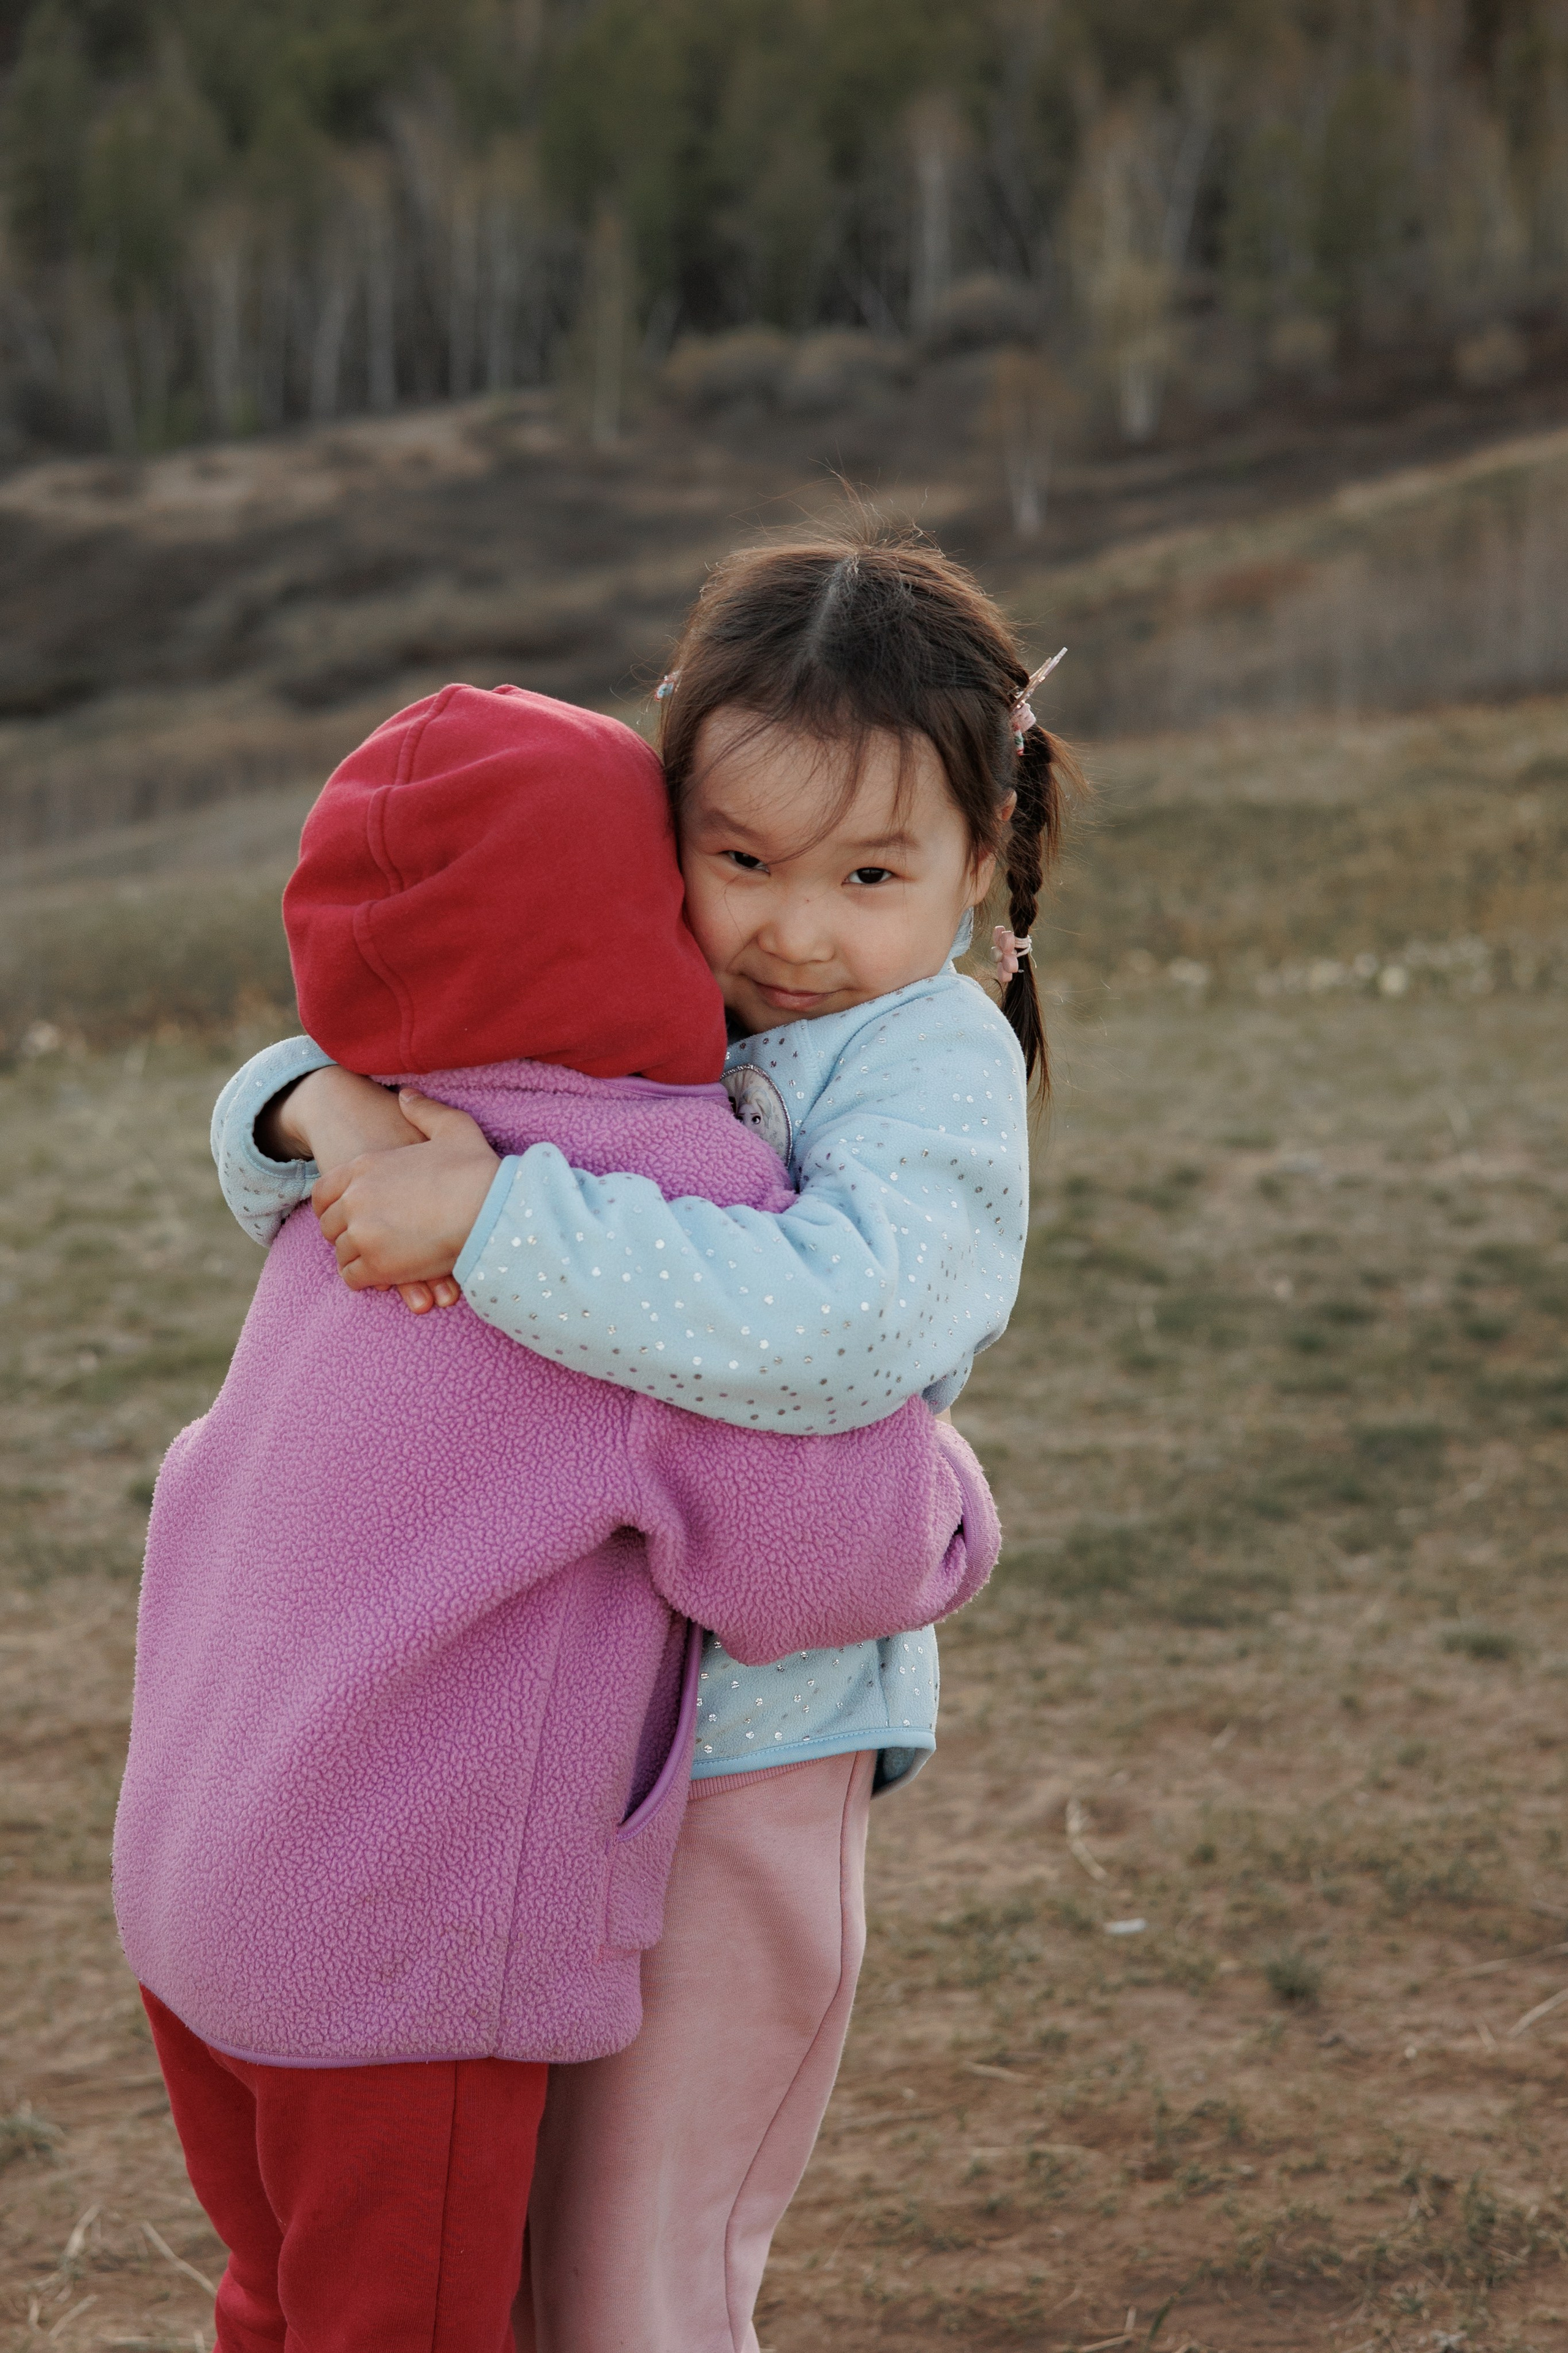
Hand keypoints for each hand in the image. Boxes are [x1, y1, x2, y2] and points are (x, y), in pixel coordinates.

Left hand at [260, 1068, 461, 1312]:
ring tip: (383, 1256)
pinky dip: (367, 1279)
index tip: (351, 1214)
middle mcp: (356, 1200)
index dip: (334, 1206)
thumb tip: (404, 1095)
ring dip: (358, 1257)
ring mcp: (364, 1234)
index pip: (322, 1193)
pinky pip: (353, 1278)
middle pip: (328, 1225)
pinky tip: (387, 1275)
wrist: (494, 1211)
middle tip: (371, 1238)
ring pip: (341, 1253)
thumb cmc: (477, 1170)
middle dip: (346, 1233)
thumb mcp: (452, 1127)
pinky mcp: (378, 1266)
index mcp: (365, 1167)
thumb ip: (423, 1110)